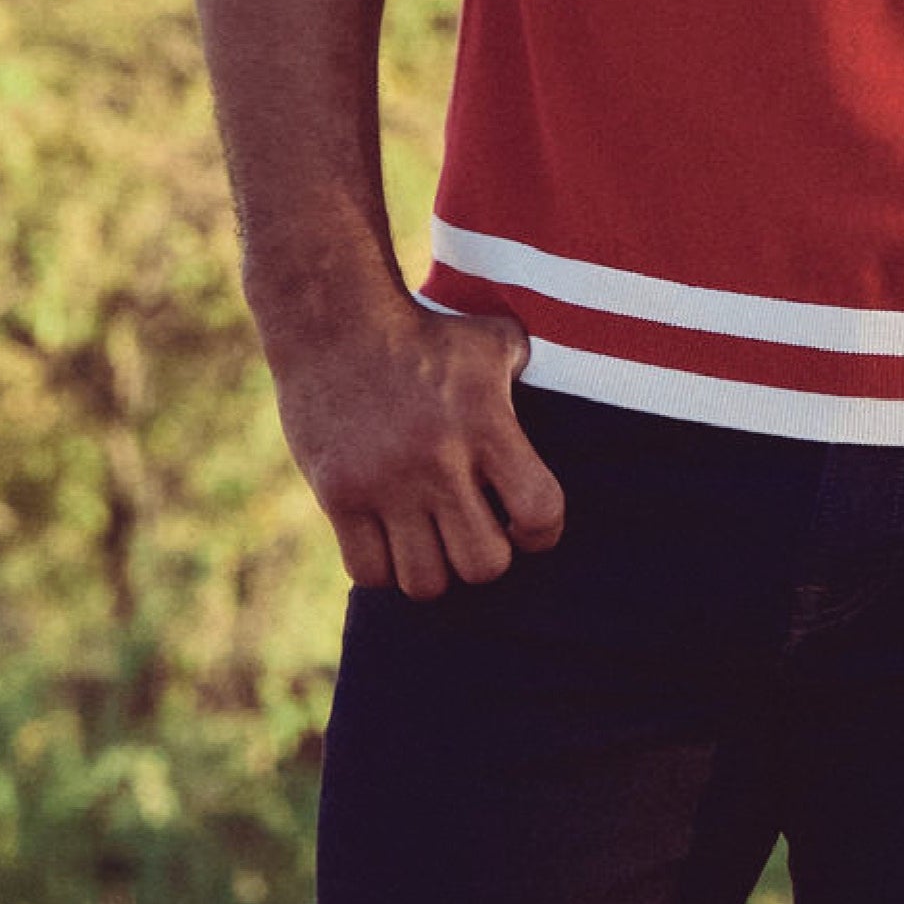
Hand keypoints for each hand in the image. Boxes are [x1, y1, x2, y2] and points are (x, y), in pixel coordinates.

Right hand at [264, 294, 563, 595]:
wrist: (332, 322)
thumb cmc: (424, 333)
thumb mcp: (492, 340)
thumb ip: (531, 373)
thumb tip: (571, 387)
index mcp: (486, 425)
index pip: (540, 511)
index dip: (540, 532)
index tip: (521, 523)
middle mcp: (439, 461)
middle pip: (483, 565)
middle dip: (484, 558)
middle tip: (469, 534)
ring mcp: (385, 483)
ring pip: (425, 582)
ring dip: (432, 569)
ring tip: (427, 542)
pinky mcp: (338, 495)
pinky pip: (368, 572)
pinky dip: (381, 567)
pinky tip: (386, 539)